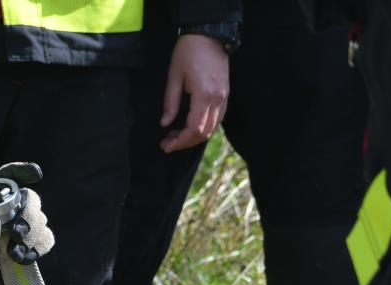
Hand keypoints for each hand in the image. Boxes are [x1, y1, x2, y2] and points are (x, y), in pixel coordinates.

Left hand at [0, 162, 54, 284]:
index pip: (8, 176)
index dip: (23, 171)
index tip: (36, 175)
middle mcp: (8, 210)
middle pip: (31, 200)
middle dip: (28, 217)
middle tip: (16, 235)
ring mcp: (20, 227)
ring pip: (40, 221)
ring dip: (31, 237)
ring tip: (12, 254)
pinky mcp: (29, 246)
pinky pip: (45, 240)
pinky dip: (38, 249)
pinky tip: (22, 259)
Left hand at [161, 35, 229, 153]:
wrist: (209, 34)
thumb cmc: (188, 52)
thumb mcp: (174, 76)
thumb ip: (170, 102)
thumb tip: (165, 123)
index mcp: (204, 95)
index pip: (193, 129)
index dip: (179, 141)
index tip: (165, 145)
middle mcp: (217, 99)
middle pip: (204, 133)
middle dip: (185, 142)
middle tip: (168, 143)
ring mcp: (224, 97)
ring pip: (213, 128)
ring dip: (195, 136)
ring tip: (176, 136)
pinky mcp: (225, 93)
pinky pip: (217, 118)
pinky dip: (204, 127)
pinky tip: (190, 126)